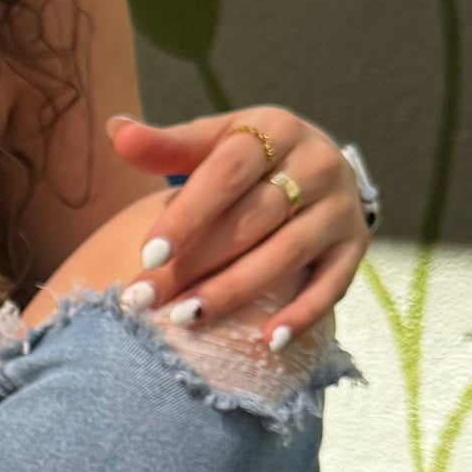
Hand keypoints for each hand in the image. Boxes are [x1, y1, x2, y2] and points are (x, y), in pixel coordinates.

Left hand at [111, 108, 368, 347]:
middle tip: (148, 301)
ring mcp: (340, 207)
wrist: (317, 170)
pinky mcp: (354, 246)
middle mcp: (317, 163)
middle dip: (197, 264)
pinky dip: (302, 314)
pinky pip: (332, 285)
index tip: (147, 256)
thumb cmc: (249, 163)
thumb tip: (117, 130)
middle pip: (252, 219)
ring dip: (235, 291)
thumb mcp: (214, 144)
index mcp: (275, 129)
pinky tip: (269, 342)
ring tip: (187, 319)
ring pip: (286, 254)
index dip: (187, 215)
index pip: (227, 173)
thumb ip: (167, 146)